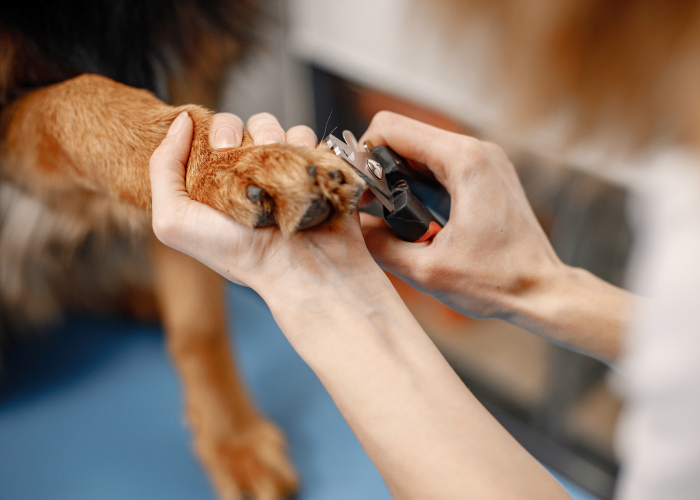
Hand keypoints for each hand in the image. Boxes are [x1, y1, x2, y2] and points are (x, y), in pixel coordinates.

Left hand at [150, 111, 378, 295]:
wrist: (296, 269)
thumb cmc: (235, 253)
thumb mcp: (174, 221)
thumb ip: (162, 169)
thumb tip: (183, 121)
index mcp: (216, 185)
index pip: (208, 137)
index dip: (212, 131)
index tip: (218, 146)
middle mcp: (248, 177)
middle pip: (239, 126)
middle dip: (237, 129)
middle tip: (238, 151)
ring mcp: (282, 172)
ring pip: (274, 127)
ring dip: (272, 133)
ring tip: (274, 164)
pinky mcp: (312, 170)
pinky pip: (306, 138)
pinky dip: (302, 142)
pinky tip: (298, 164)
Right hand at [359, 111, 562, 318]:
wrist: (543, 291)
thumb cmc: (497, 281)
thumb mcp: (425, 270)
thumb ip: (378, 244)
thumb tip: (352, 227)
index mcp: (464, 161)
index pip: (390, 127)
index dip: (363, 153)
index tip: (358, 187)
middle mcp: (477, 149)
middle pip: (405, 135)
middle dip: (378, 166)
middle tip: (369, 205)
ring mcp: (485, 159)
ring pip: (421, 148)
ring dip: (397, 175)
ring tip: (390, 214)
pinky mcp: (487, 173)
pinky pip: (440, 163)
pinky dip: (418, 182)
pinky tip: (415, 214)